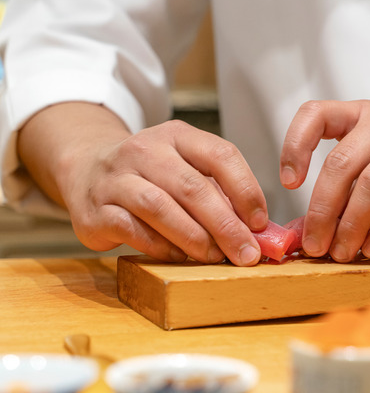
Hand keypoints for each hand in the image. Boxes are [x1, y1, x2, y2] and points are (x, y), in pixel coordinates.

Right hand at [18, 103, 267, 265]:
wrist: (85, 170)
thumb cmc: (152, 176)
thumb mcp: (185, 168)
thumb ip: (219, 194)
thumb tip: (258, 232)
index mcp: (177, 136)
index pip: (221, 155)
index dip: (246, 191)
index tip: (260, 222)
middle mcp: (145, 150)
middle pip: (193, 187)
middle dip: (226, 225)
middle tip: (246, 253)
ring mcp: (116, 177)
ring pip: (160, 207)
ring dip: (194, 237)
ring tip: (214, 257)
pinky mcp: (95, 208)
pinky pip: (132, 229)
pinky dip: (160, 246)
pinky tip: (179, 257)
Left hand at [279, 53, 369, 262]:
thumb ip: (360, 165)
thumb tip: (322, 220)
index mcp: (368, 112)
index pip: (316, 115)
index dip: (294, 146)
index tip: (289, 183)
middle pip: (341, 165)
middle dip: (322, 211)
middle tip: (315, 246)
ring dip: (351, 226)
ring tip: (342, 254)